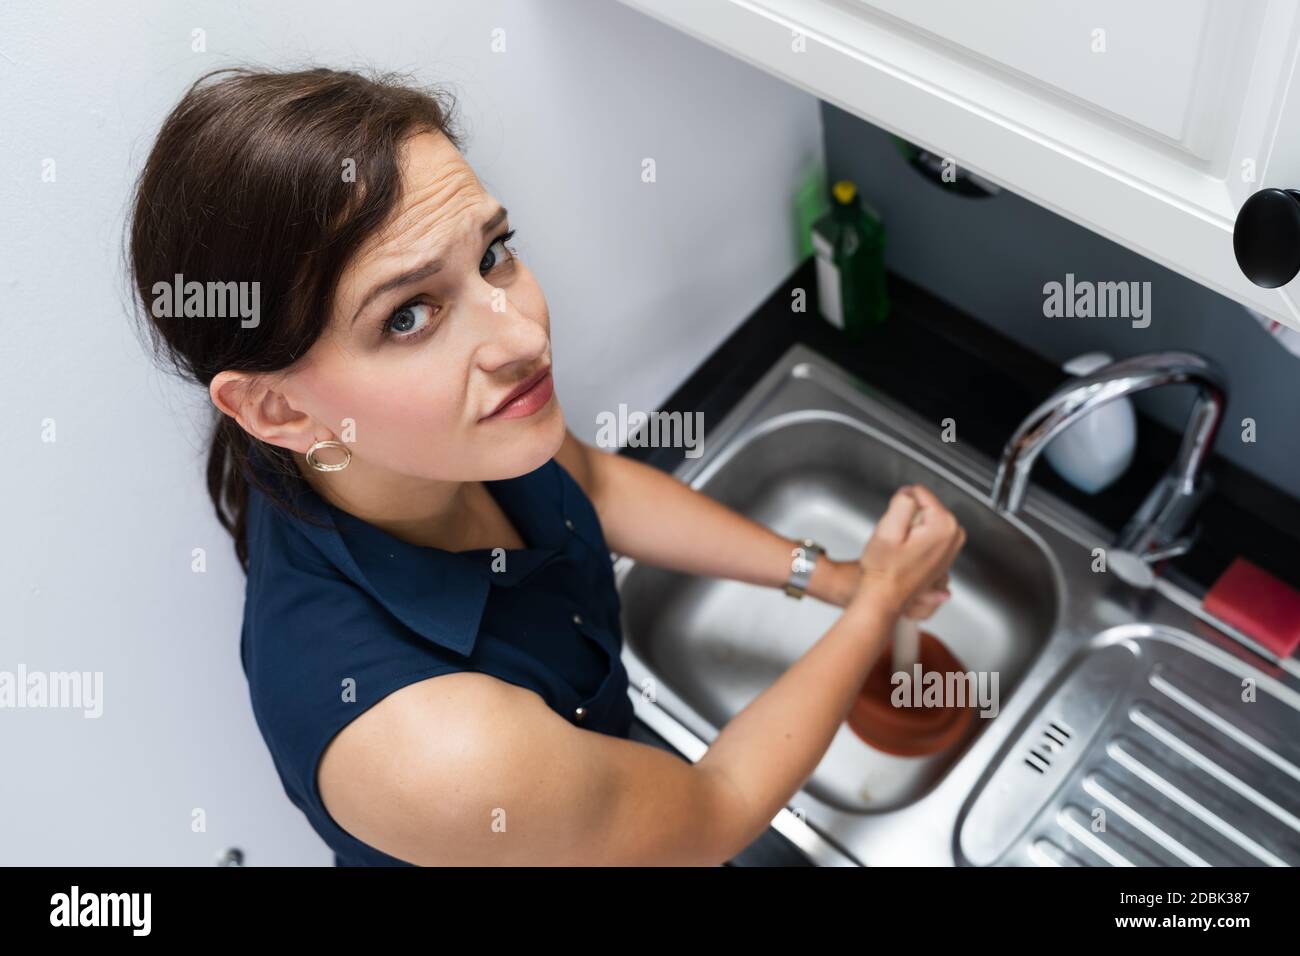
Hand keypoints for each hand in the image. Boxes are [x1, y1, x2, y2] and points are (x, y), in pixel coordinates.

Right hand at [853, 484, 964, 619]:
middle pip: (924, 507)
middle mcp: (954, 535)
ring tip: (900, 549)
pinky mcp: (945, 554)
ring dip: (909, 530)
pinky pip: (926, 533)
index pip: (919, 493)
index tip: (895, 526)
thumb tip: (909, 494)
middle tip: (897, 540)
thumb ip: (902, 502)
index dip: (900, 505)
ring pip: (924, 519)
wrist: (883, 598)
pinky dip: (914, 540)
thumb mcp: (887, 529)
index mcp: (944, 526)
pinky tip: (905, 555)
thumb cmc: (884, 571)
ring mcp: (952, 547)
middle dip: (906, 519)